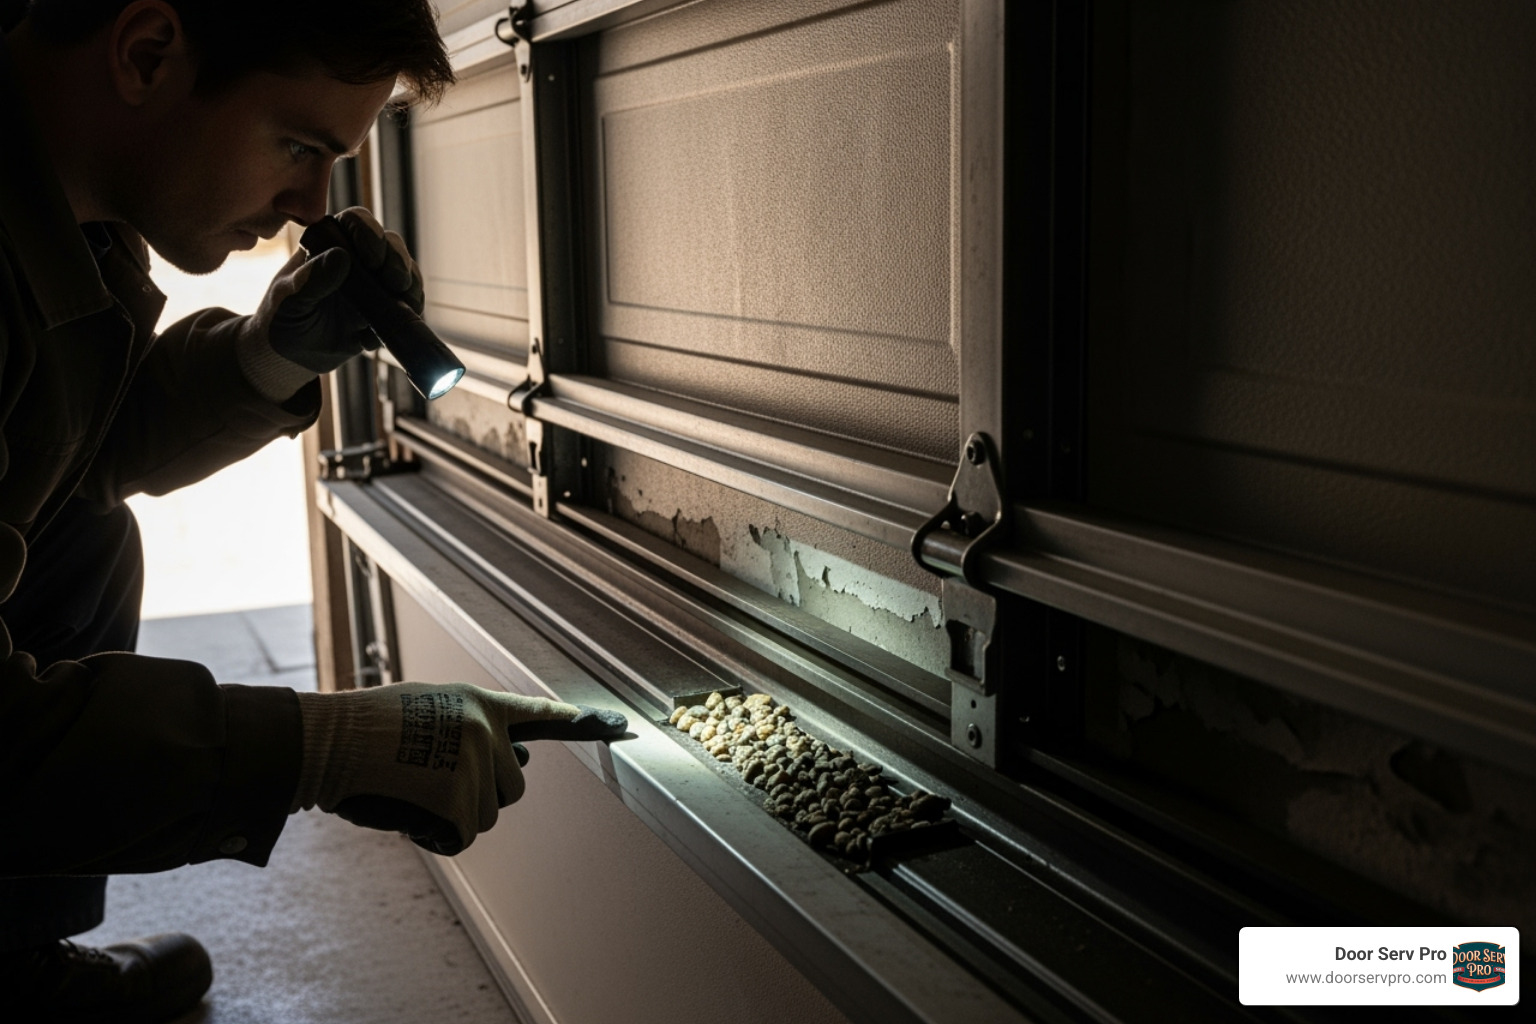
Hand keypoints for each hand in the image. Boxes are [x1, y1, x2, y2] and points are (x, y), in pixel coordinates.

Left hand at [235, 207, 423, 399]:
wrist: (293, 355)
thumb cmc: (283, 320)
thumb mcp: (290, 301)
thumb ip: (311, 280)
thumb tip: (342, 257)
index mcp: (328, 243)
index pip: (356, 222)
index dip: (370, 233)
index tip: (372, 259)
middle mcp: (356, 256)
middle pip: (389, 243)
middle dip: (397, 261)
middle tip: (396, 283)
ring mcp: (374, 281)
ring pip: (405, 270)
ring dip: (411, 285)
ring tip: (404, 304)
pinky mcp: (386, 306)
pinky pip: (408, 301)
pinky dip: (407, 313)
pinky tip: (379, 334)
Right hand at [290, 682, 627, 854]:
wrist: (329, 740)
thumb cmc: (364, 728)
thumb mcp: (425, 707)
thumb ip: (467, 728)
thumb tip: (514, 758)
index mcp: (478, 703)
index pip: (535, 712)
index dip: (575, 721)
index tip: (617, 724)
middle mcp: (485, 729)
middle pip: (511, 786)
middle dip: (478, 796)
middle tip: (430, 785)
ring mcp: (475, 762)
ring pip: (486, 814)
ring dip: (451, 816)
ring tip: (410, 792)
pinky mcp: (459, 797)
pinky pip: (462, 835)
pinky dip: (436, 836)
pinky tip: (407, 814)